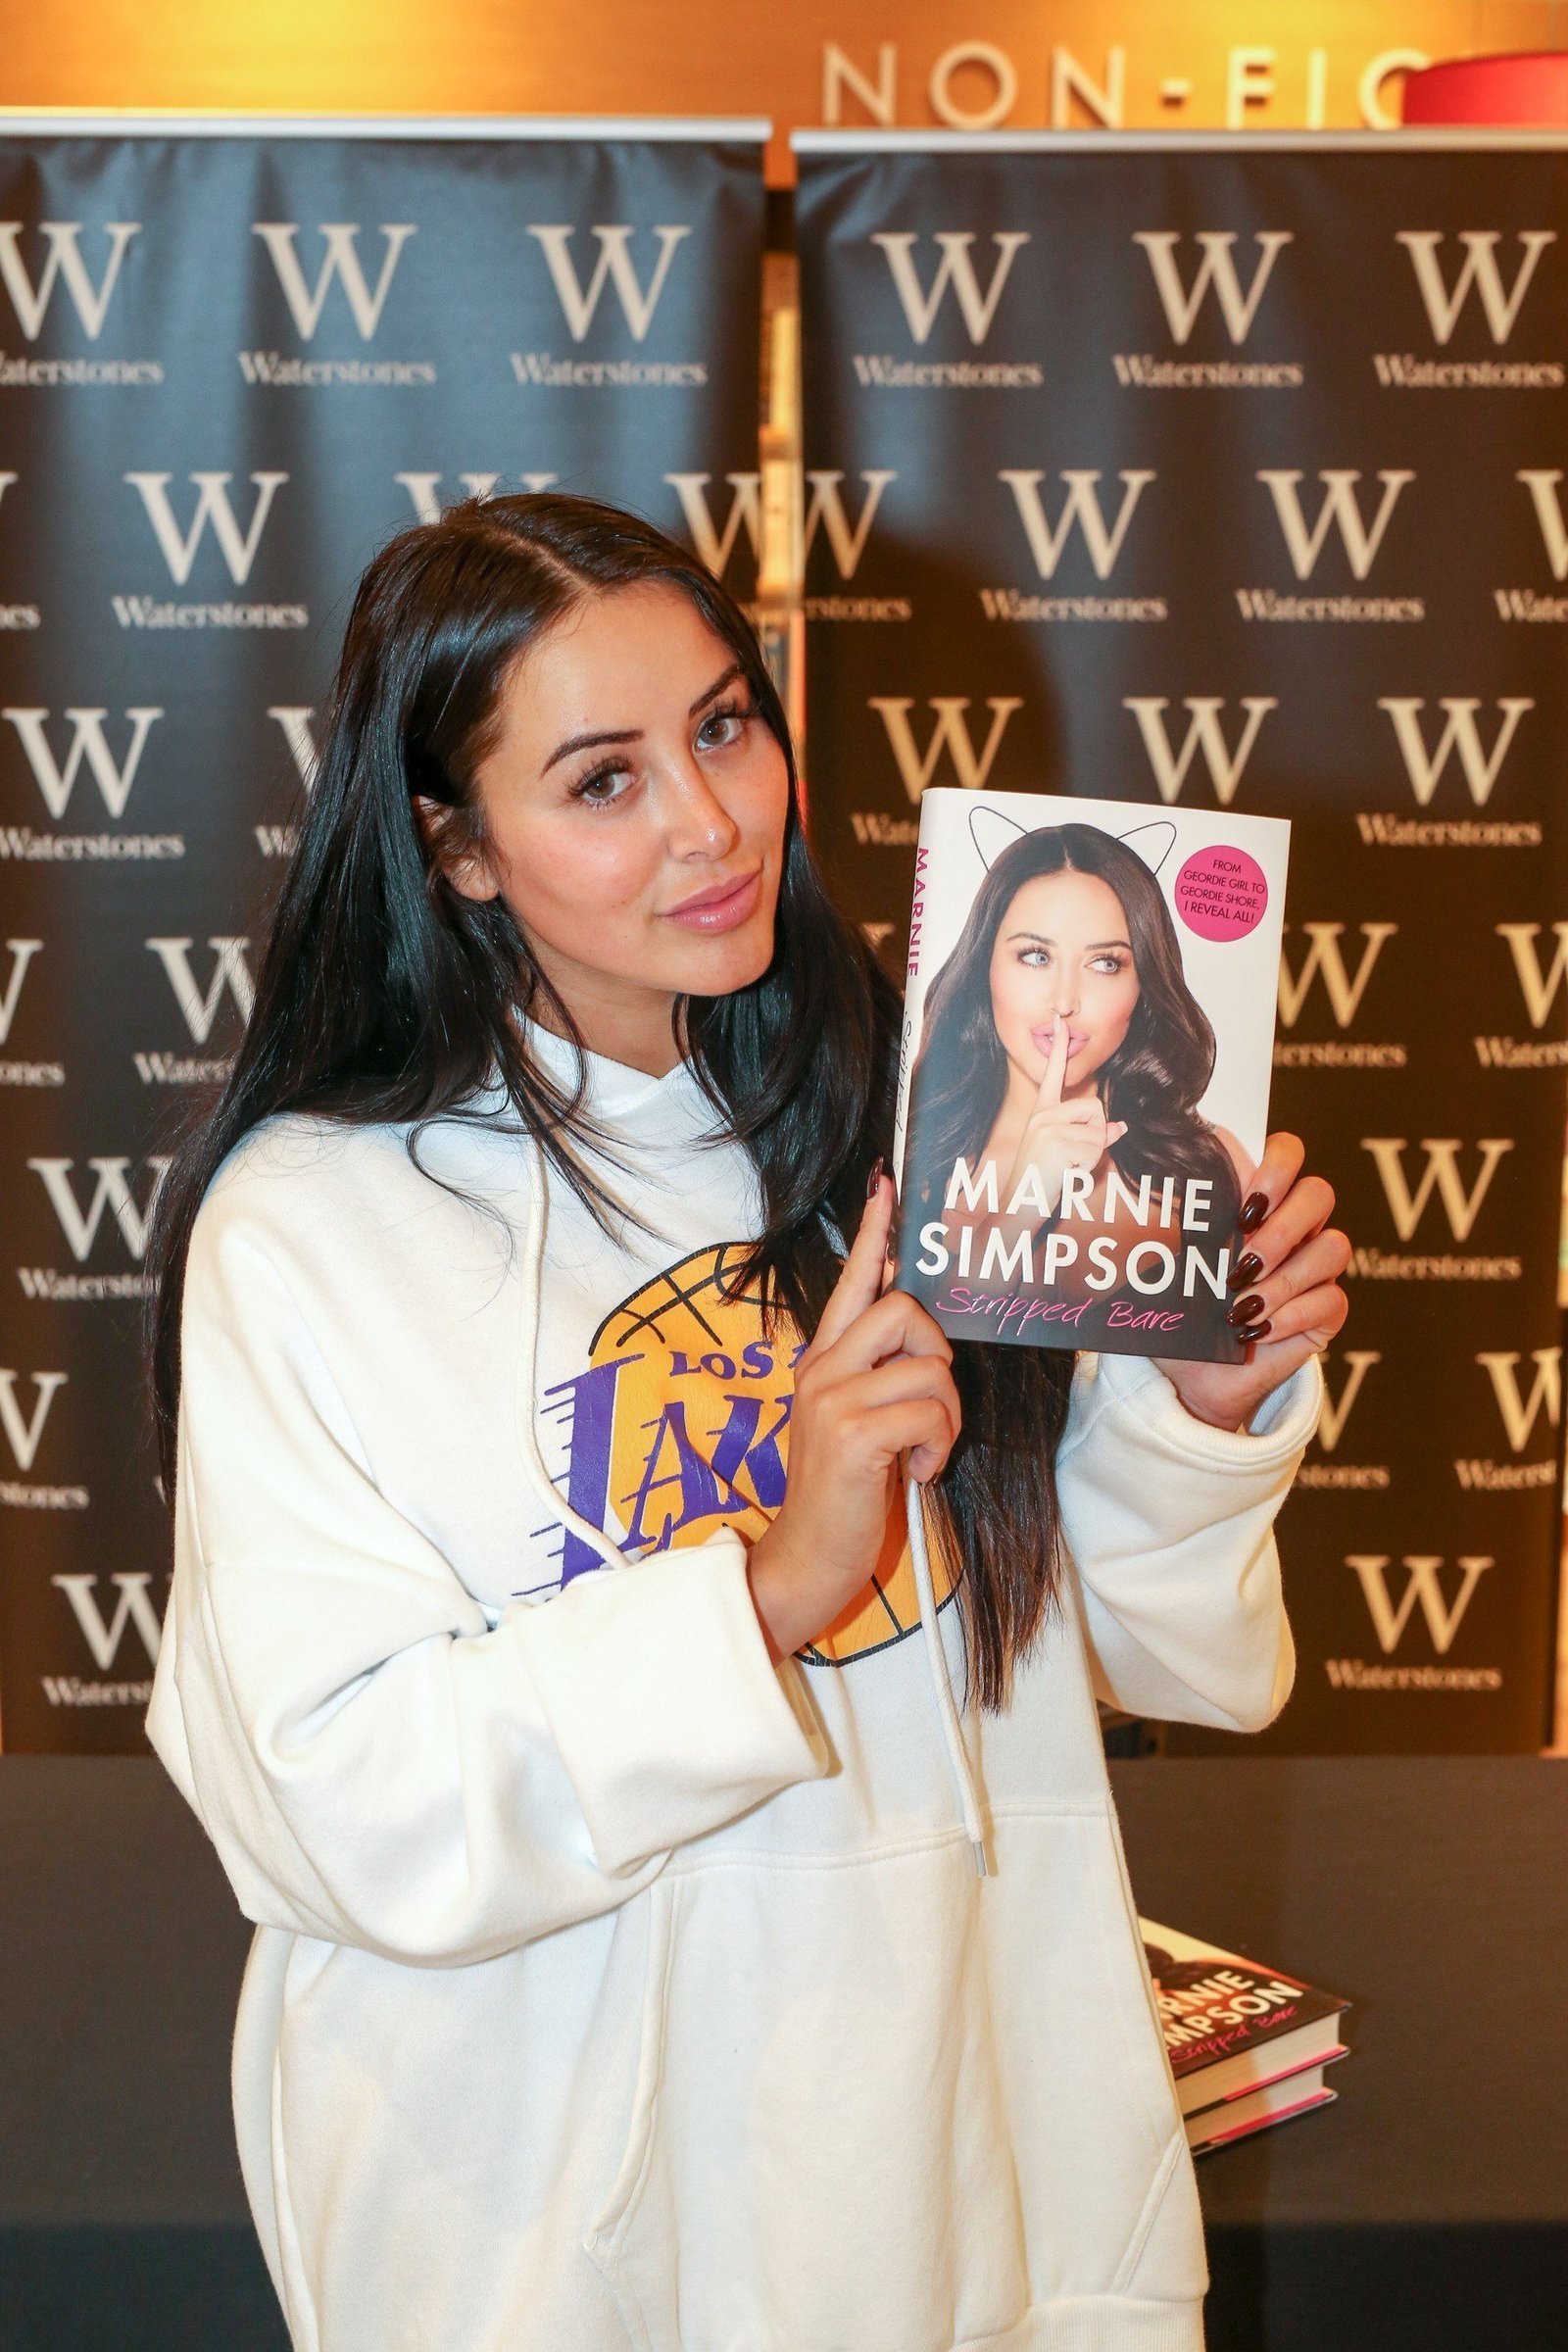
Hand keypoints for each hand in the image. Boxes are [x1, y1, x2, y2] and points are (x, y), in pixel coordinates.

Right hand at [746, 1170, 961, 1663]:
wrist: (805, 1559)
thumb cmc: (841, 1496)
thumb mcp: (855, 1424)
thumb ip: (875, 1378)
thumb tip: (925, 1345)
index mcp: (820, 1362)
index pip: (849, 1283)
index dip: (872, 1232)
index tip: (886, 1185)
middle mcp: (819, 1369)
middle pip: (903, 1310)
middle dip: (939, 1356)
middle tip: (929, 1408)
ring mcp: (830, 1399)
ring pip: (929, 1367)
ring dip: (946, 1417)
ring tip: (921, 1455)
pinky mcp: (851, 1434)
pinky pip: (930, 1414)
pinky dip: (939, 1449)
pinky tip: (915, 1475)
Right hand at [1001, 1013, 1127, 1218]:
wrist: (1016, 1208)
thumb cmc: (1040, 1184)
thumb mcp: (1068, 1156)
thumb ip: (1093, 1138)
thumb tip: (1120, 1127)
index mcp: (1041, 1114)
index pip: (1053, 1075)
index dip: (1058, 1048)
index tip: (1060, 1021)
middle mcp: (1043, 1115)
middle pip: (1095, 1108)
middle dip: (1096, 1134)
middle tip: (1074, 1157)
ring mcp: (1048, 1128)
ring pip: (1098, 1133)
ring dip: (1092, 1156)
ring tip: (1066, 1169)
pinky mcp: (1057, 1144)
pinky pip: (1095, 1150)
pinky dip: (1088, 1168)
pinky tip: (1065, 1175)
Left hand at [1154, 1132, 1349, 1432]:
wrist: (1190, 1373)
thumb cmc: (1181, 1310)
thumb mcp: (1169, 1265)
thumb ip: (1170, 1228)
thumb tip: (1139, 1197)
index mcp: (1258, 1205)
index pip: (1288, 1153)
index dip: (1278, 1166)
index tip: (1245, 1207)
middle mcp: (1295, 1229)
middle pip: (1319, 1194)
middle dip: (1281, 1228)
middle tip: (1242, 1263)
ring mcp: (1314, 1269)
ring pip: (1333, 1247)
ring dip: (1284, 1279)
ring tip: (1243, 1305)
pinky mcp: (1326, 1312)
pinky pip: (1331, 1300)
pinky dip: (1291, 1316)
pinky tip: (1256, 1330)